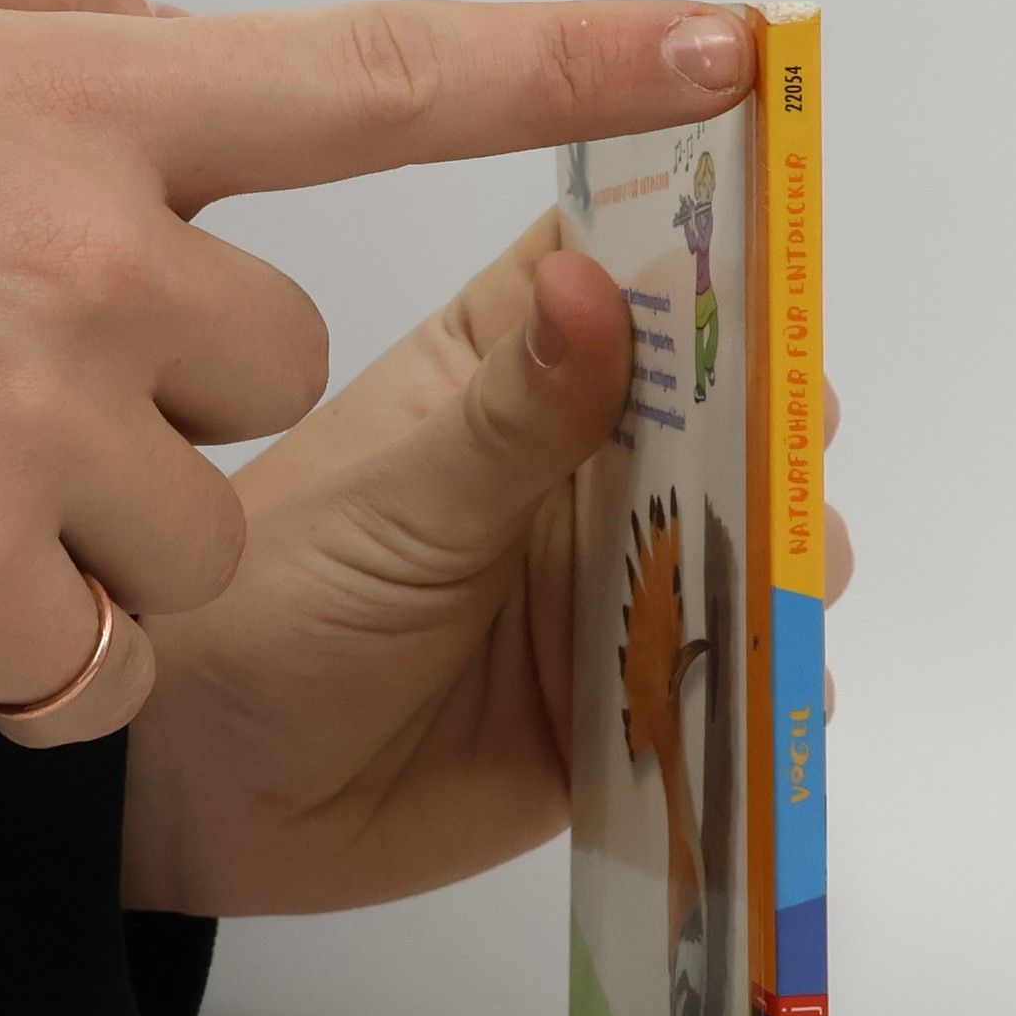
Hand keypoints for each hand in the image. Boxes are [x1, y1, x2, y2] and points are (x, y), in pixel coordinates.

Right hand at [0, 0, 757, 739]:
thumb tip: (148, 5)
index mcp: (71, 97)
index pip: (380, 74)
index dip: (572, 65)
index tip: (725, 56)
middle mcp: (87, 248)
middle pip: (281, 361)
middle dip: (180, 393)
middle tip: (4, 385)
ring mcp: (41, 423)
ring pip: (201, 528)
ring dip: (98, 532)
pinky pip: (97, 655)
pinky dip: (24, 650)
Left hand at [121, 216, 852, 916]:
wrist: (223, 793)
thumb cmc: (274, 611)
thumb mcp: (396, 506)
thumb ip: (508, 421)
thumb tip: (594, 284)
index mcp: (511, 370)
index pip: (630, 264)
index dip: (714, 236)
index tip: (788, 222)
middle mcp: (582, 465)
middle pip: (731, 402)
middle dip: (781, 411)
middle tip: (792, 436)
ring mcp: (616, 581)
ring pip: (757, 538)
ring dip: (790, 548)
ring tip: (780, 568)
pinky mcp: (633, 695)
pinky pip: (736, 677)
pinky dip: (770, 679)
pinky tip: (766, 681)